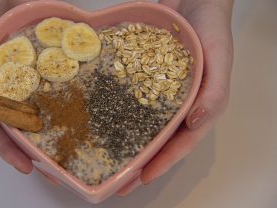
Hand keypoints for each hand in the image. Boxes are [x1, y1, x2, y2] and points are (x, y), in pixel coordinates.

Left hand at [118, 0, 233, 195]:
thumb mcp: (219, 57)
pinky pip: (126, 98)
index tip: (141, 178)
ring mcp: (155, 92)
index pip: (180, 142)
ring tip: (105, 161)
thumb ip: (214, 91)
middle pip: (156, 140)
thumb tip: (197, 123)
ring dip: (123, 144)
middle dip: (139, 163)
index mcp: (196, 106)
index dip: (163, 162)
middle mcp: (173, 104)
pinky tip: (97, 121)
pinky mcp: (139, 78)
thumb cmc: (211, 28)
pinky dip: (113, 112)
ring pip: (138, 123)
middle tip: (117, 182)